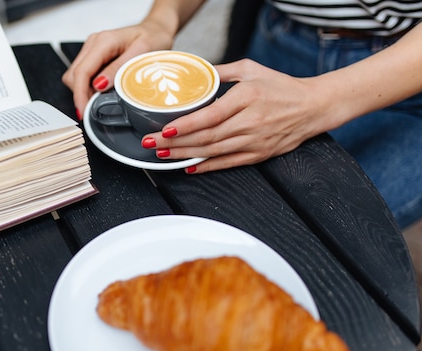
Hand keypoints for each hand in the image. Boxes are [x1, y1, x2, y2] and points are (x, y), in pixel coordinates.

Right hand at [62, 19, 173, 118]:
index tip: (84, 111)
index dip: (80, 94)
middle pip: (73, 75)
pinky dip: (88, 87)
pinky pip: (83, 75)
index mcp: (104, 41)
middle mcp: (94, 43)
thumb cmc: (153, 38)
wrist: (156, 30)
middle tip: (93, 111)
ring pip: (75, 76)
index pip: (82, 71)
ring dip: (83, 92)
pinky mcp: (94, 56)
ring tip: (99, 102)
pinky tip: (102, 93)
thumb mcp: (141, 53)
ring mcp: (92, 49)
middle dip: (80, 95)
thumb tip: (98, 85)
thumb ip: (118, 68)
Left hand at [143, 59, 335, 172]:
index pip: (211, 115)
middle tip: (152, 144)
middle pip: (206, 137)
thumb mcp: (251, 69)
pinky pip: (227, 164)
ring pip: (213, 152)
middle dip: (175, 143)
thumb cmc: (281, 87)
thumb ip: (221, 71)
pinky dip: (206, 166)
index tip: (165, 129)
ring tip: (163, 155)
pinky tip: (188, 166)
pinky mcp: (258, 155)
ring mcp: (254, 141)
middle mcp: (250, 122)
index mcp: (247, 98)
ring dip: (185, 155)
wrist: (313, 107)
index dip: (186, 126)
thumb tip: (195, 73)